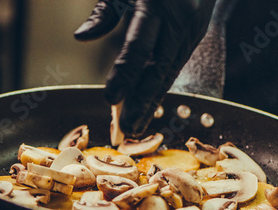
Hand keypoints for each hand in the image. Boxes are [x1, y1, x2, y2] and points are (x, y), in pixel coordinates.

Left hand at [75, 0, 215, 136]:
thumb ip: (104, 12)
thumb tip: (81, 37)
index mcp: (156, 5)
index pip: (137, 48)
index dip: (124, 76)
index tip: (110, 99)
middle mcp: (178, 21)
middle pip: (158, 69)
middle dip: (142, 102)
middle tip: (127, 129)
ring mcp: (190, 30)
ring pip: (169, 73)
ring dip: (152, 102)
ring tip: (136, 126)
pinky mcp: (196, 37)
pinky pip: (175, 67)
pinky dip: (160, 88)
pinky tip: (149, 105)